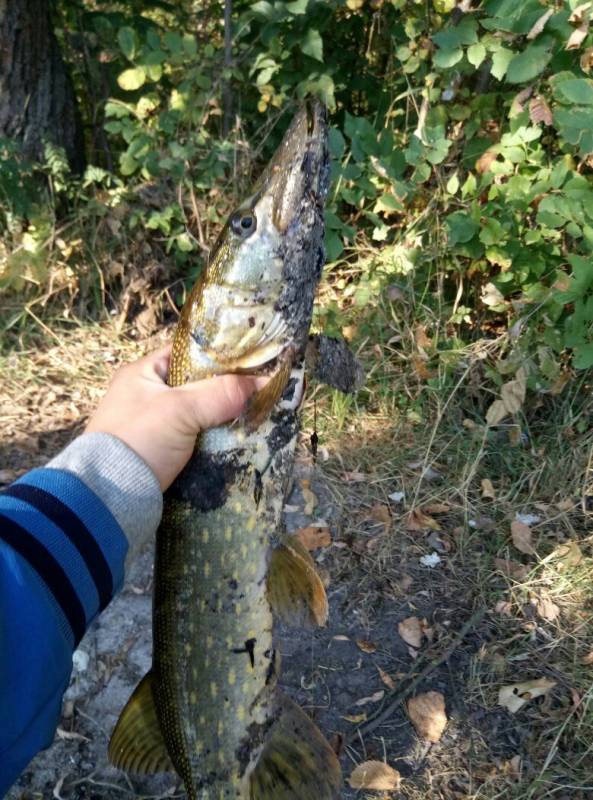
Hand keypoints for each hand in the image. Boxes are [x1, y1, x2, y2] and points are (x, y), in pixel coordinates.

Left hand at [86, 345, 264, 490]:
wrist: (109, 496)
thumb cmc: (139, 440)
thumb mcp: (181, 409)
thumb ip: (220, 393)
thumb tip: (264, 382)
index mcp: (141, 373)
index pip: (186, 353)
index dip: (218, 355)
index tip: (250, 362)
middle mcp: (145, 396)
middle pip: (196, 385)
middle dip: (225, 390)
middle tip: (257, 392)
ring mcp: (152, 426)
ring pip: (197, 414)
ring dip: (220, 417)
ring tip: (254, 416)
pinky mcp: (159, 453)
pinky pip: (194, 438)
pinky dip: (212, 439)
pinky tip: (236, 440)